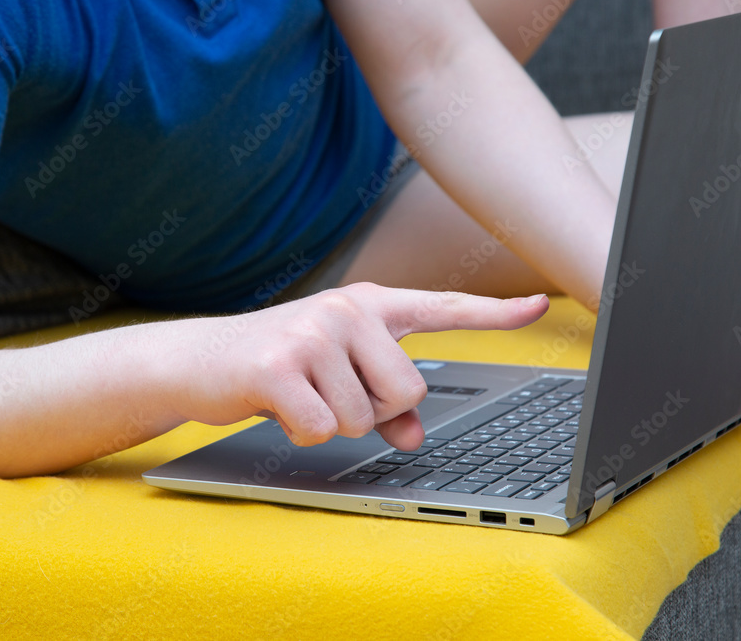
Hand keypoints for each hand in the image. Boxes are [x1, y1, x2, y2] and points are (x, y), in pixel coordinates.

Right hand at [184, 283, 548, 450]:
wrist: (201, 359)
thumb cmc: (280, 365)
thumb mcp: (336, 375)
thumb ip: (382, 400)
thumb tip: (415, 434)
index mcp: (368, 305)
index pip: (442, 306)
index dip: (494, 312)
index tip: (539, 306)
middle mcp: (346, 309)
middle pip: (409, 389)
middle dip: (373, 411)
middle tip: (329, 393)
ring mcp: (312, 332)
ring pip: (366, 417)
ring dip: (334, 424)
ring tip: (300, 395)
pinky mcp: (279, 364)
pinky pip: (324, 428)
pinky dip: (303, 432)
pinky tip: (278, 407)